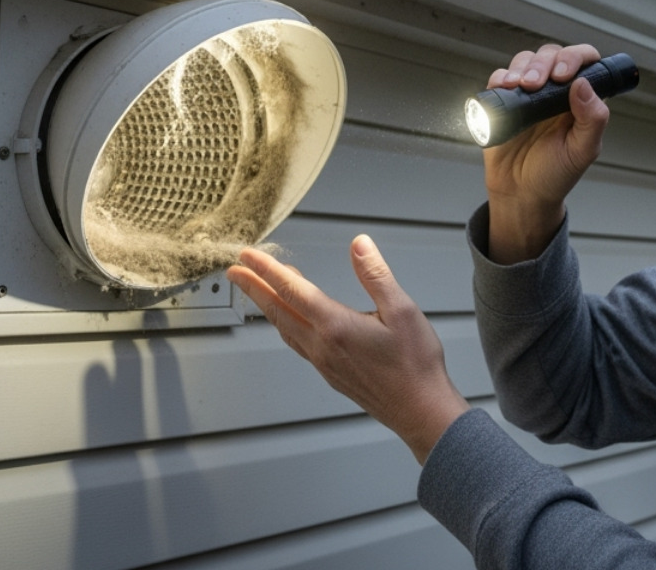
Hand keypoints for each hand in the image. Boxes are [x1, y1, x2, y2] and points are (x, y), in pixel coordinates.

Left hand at [227, 235, 470, 464]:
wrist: (420, 410)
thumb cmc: (415, 365)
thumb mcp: (403, 310)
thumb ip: (376, 275)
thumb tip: (359, 245)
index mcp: (336, 326)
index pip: (293, 290)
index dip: (267, 270)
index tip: (249, 255)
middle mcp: (322, 346)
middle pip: (278, 311)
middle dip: (253, 287)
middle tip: (235, 269)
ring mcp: (323, 362)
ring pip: (284, 329)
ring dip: (267, 306)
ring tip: (257, 289)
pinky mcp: (330, 373)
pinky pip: (296, 343)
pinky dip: (284, 324)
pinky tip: (289, 320)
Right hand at [482, 43, 609, 263]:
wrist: (520, 193)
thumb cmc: (555, 174)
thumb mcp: (582, 151)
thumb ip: (592, 120)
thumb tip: (584, 85)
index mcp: (580, 99)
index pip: (585, 62)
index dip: (575, 59)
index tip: (563, 76)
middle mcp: (555, 91)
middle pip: (552, 55)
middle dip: (543, 64)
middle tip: (535, 85)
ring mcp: (529, 94)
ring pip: (526, 60)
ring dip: (522, 67)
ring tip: (518, 87)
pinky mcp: (504, 101)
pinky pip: (501, 77)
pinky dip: (500, 77)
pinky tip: (502, 88)